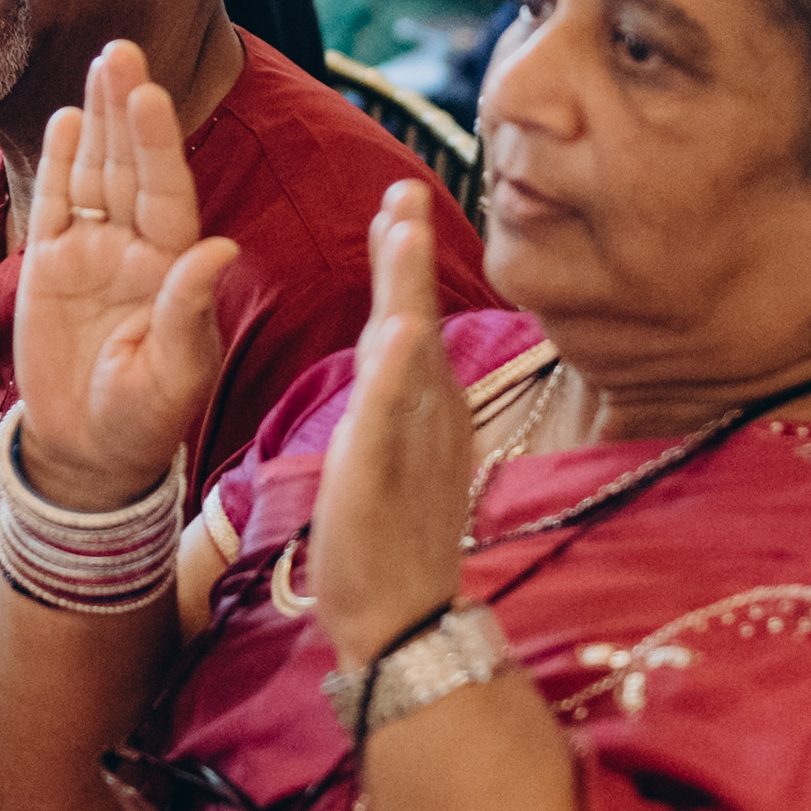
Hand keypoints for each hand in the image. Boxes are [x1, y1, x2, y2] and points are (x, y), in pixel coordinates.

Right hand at [8, 43, 245, 506]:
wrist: (89, 454)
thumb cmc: (144, 421)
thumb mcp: (174, 374)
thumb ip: (189, 311)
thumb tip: (221, 250)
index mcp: (176, 268)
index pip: (168, 192)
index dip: (160, 144)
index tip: (154, 95)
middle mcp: (138, 249)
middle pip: (133, 165)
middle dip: (130, 108)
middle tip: (124, 50)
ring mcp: (94, 253)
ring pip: (97, 172)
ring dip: (99, 118)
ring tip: (103, 61)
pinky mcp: (51, 266)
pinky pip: (56, 204)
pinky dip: (59, 162)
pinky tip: (65, 119)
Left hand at [304, 184, 471, 670]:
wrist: (401, 622)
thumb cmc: (394, 540)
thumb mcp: (399, 453)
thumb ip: (401, 401)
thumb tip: (400, 351)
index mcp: (425, 408)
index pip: (413, 319)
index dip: (406, 261)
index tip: (400, 201)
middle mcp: (426, 415)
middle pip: (418, 318)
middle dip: (409, 252)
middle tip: (404, 188)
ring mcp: (410, 443)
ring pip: (409, 354)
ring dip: (406, 289)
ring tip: (402, 230)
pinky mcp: (384, 476)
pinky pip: (390, 418)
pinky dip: (397, 373)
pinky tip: (400, 332)